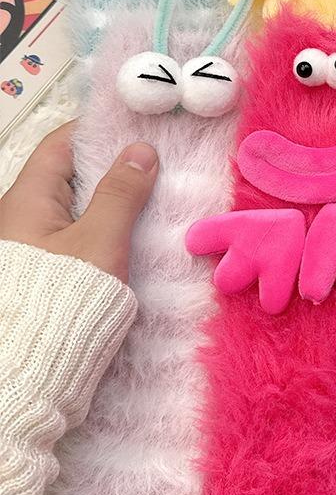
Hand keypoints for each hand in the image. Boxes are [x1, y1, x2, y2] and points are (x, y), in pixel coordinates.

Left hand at [0, 121, 157, 282]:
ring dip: (111, 194)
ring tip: (154, 187)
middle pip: (68, 174)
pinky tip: (136, 226)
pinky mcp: (47, 270)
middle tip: (154, 156)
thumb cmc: (64, 298)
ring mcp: (33, 245)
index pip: (60, 146)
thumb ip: (121, 192)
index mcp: (26, 200)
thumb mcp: (100, 238)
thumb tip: (140, 151)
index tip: (134, 124)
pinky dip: (106, 221)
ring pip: (76, 204)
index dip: (96, 130)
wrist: (35, 369)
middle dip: (110, 163)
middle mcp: (23, 217)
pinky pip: (78, 231)